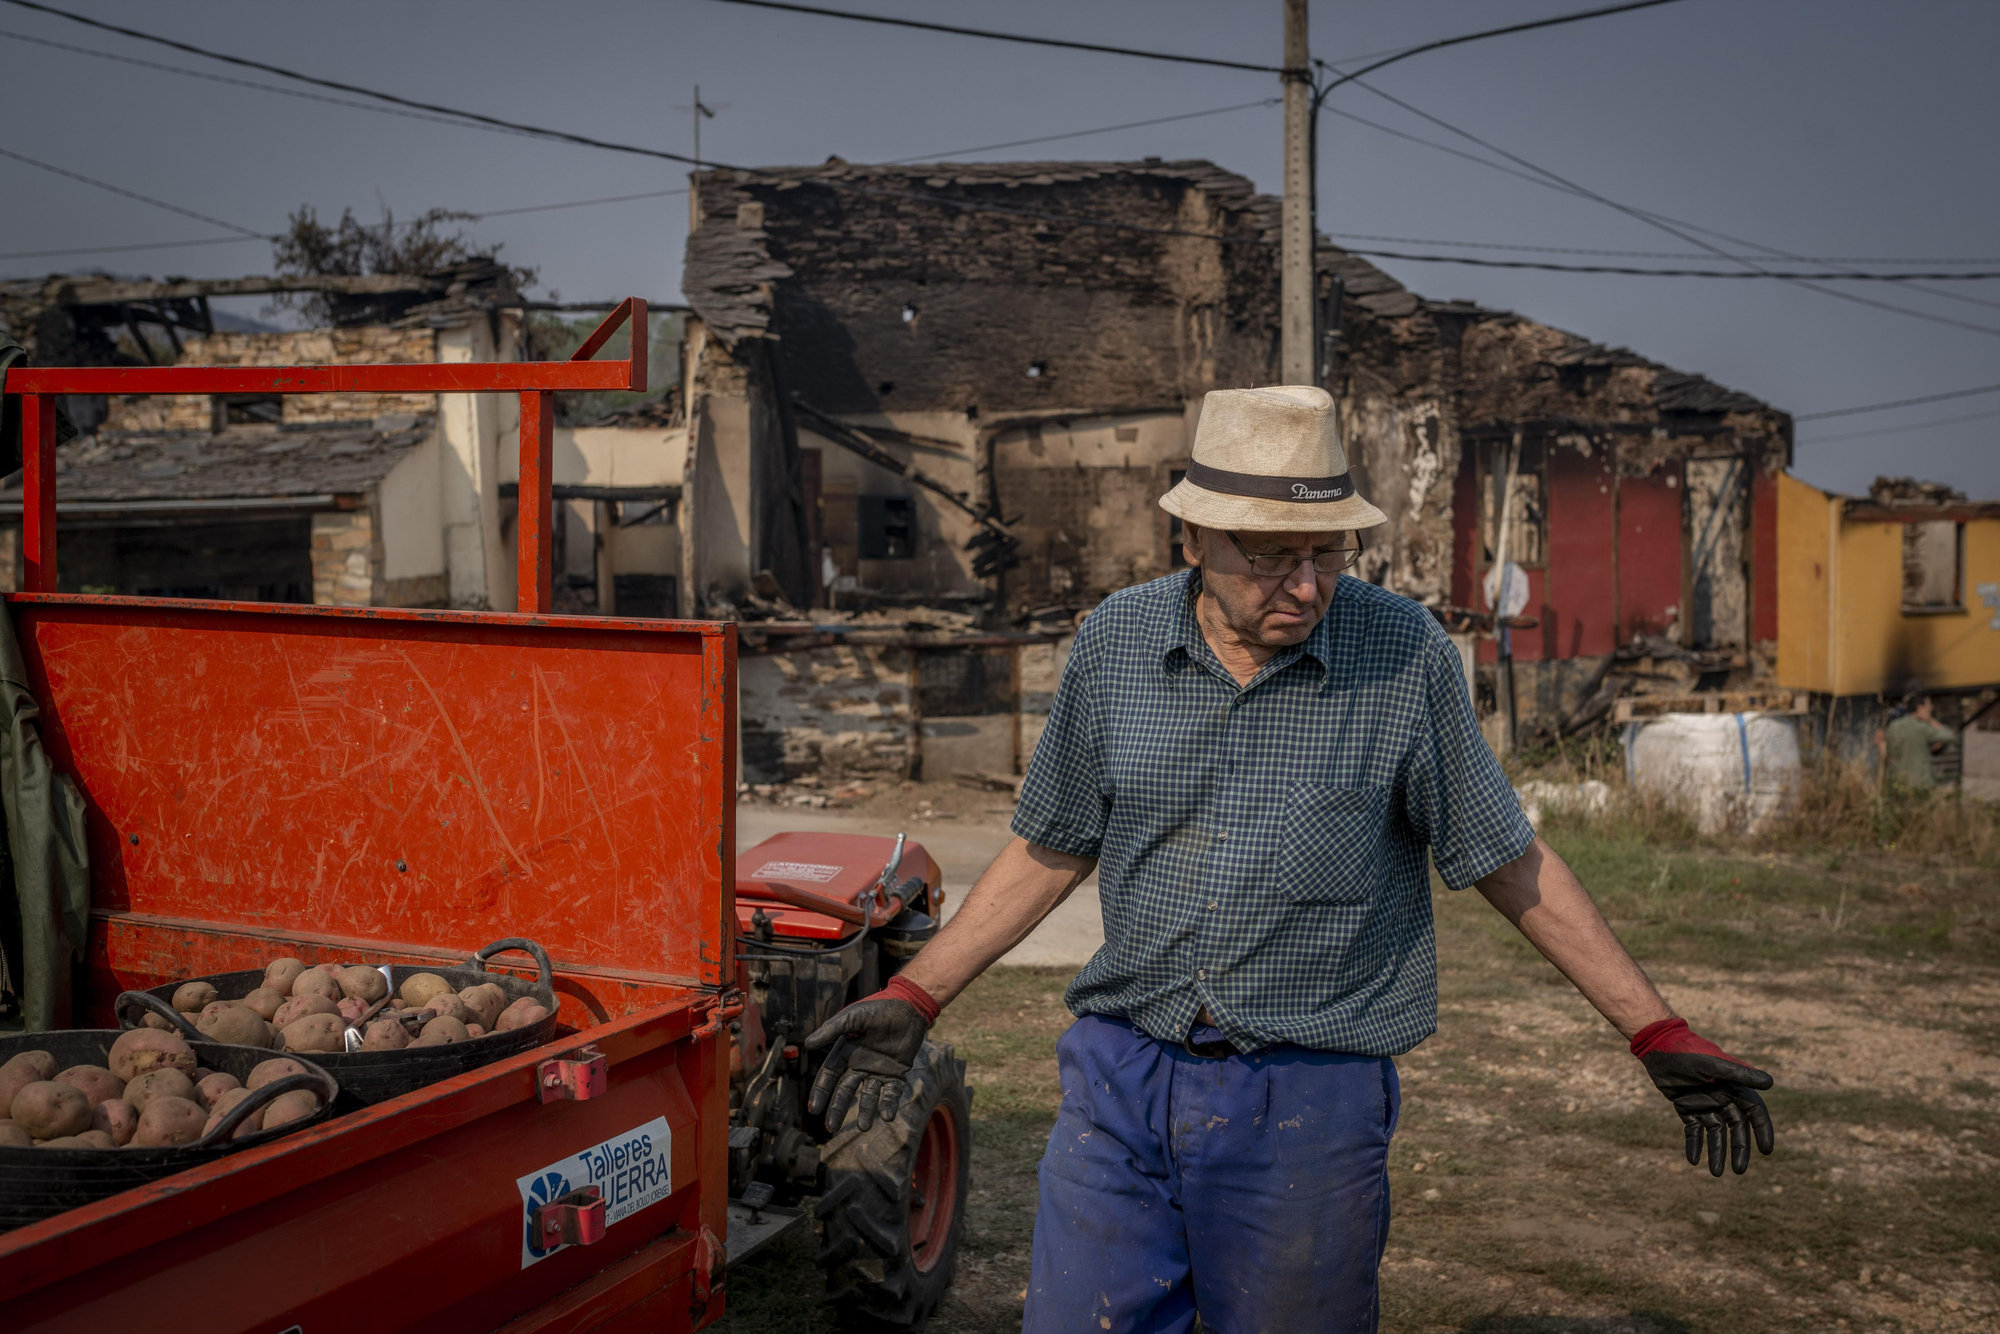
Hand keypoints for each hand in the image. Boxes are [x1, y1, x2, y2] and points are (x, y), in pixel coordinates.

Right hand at [805, 994, 928, 1131]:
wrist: (909, 1005)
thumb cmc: (879, 1008)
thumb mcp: (853, 1017)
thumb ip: (832, 1030)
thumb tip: (808, 1044)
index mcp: (846, 1053)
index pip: (829, 1076)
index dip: (821, 1092)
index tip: (814, 1109)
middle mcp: (859, 1065)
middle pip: (845, 1091)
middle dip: (837, 1109)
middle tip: (832, 1128)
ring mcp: (878, 1070)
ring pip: (868, 1096)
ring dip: (866, 1112)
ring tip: (864, 1127)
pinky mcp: (897, 1073)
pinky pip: (891, 1093)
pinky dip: (889, 1104)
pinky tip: (887, 1116)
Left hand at [1632, 1018, 1774, 1175]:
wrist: (1657, 1046)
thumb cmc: (1688, 1051)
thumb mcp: (1713, 1064)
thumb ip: (1739, 1075)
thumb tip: (1771, 1083)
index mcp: (1735, 1086)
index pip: (1754, 1112)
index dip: (1762, 1130)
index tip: (1766, 1151)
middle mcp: (1723, 1097)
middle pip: (1736, 1128)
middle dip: (1738, 1149)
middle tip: (1738, 1171)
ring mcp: (1705, 1104)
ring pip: (1716, 1133)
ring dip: (1717, 1152)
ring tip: (1717, 1173)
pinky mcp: (1687, 1108)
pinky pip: (1694, 1130)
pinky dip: (1695, 1145)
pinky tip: (1694, 1160)